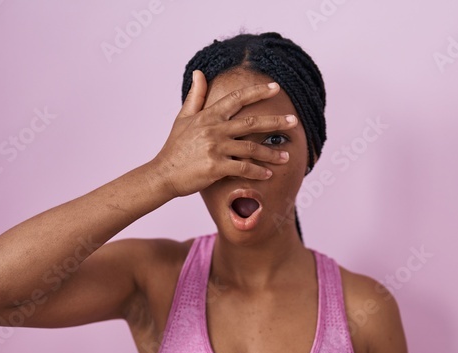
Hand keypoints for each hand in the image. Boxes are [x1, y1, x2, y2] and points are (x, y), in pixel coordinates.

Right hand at [150, 69, 297, 197]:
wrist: (164, 173)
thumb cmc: (175, 147)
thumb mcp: (183, 118)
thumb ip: (195, 96)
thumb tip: (199, 73)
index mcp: (208, 116)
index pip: (237, 99)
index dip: (257, 92)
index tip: (275, 87)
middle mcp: (214, 129)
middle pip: (251, 122)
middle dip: (275, 122)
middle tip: (293, 121)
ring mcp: (215, 148)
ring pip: (251, 148)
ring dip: (271, 153)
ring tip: (286, 156)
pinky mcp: (216, 167)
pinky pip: (244, 168)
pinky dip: (258, 172)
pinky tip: (269, 174)